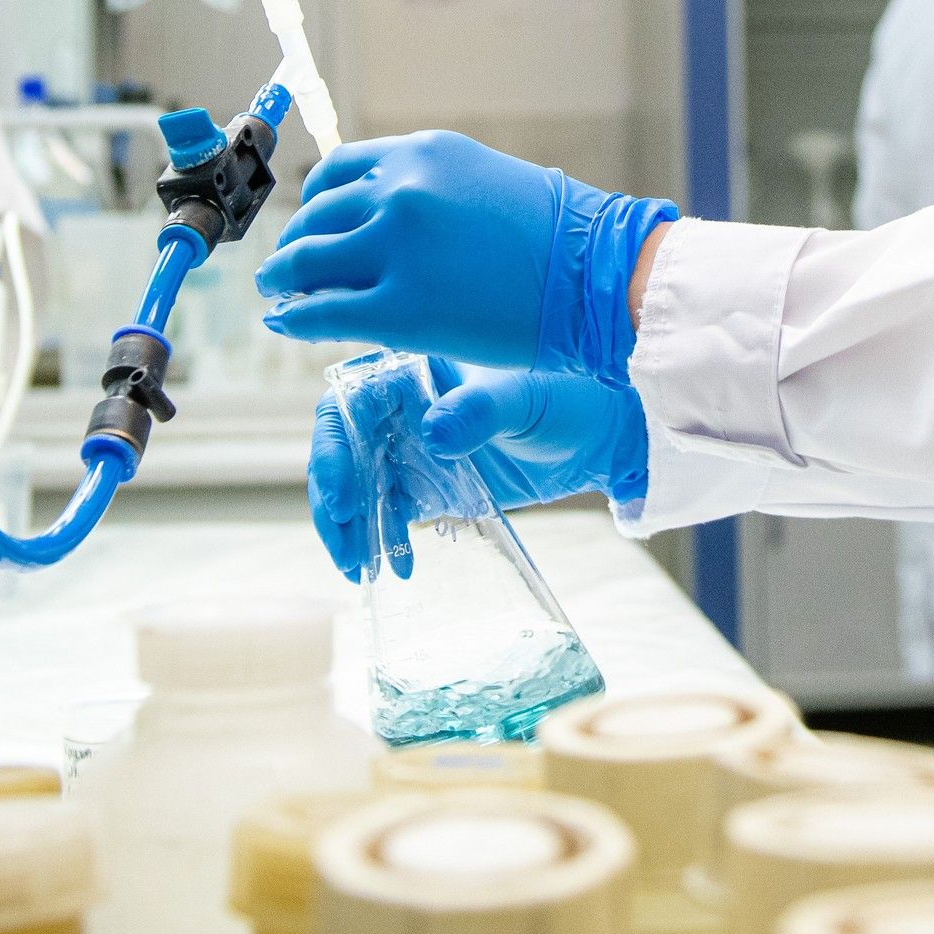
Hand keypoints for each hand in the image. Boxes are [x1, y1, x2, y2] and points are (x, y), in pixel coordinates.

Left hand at [258, 132, 674, 382]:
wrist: (598, 277)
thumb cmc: (557, 235)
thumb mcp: (482, 182)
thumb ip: (427, 189)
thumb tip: (380, 212)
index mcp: (421, 155)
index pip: (339, 170)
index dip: (315, 200)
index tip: (310, 220)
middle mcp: (400, 191)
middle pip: (316, 215)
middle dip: (295, 242)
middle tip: (285, 264)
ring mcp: (396, 249)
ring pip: (307, 260)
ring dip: (283, 276)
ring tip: (277, 290)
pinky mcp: (400, 309)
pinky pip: (323, 311)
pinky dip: (295, 316)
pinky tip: (286, 321)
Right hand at [306, 358, 648, 580]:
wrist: (601, 434)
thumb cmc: (567, 392)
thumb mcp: (525, 396)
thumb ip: (480, 409)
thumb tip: (434, 434)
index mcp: (414, 367)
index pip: (350, 401)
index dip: (334, 445)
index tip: (345, 493)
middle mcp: (404, 405)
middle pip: (343, 446)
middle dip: (333, 493)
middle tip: (344, 538)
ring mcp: (414, 446)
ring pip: (358, 483)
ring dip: (349, 525)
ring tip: (357, 567)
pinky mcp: (431, 483)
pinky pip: (389, 510)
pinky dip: (381, 538)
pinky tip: (395, 566)